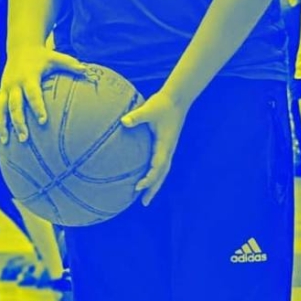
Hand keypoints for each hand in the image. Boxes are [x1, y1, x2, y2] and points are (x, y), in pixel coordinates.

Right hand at [0, 46, 90, 144]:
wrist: (21, 48)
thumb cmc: (42, 56)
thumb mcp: (55, 58)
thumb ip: (70, 64)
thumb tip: (86, 70)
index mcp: (28, 77)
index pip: (33, 94)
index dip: (38, 107)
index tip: (43, 121)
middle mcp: (14, 84)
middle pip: (14, 106)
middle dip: (18, 122)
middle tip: (24, 138)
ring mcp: (5, 88)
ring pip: (0, 109)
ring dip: (1, 125)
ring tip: (5, 141)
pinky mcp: (0, 91)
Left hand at [122, 88, 186, 206]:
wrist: (176, 98)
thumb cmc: (162, 103)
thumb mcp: (148, 109)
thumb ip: (136, 116)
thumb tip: (123, 122)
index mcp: (165, 145)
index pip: (158, 167)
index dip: (149, 179)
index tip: (138, 187)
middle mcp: (168, 150)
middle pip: (162, 175)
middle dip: (153, 189)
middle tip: (144, 202)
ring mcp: (168, 148)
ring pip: (162, 171)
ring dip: (154, 184)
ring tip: (144, 196)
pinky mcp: (165, 145)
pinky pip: (159, 163)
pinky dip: (154, 173)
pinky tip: (145, 176)